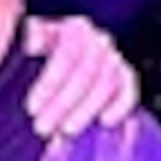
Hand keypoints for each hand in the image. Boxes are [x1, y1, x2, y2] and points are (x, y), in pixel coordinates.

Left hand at [19, 16, 142, 136]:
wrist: (64, 61)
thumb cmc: (44, 53)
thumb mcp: (34, 42)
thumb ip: (33, 39)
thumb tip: (32, 44)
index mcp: (75, 29)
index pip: (66, 54)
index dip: (50, 83)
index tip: (32, 107)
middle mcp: (99, 41)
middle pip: (85, 72)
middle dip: (63, 103)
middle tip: (42, 128)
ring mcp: (114, 59)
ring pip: (106, 83)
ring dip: (86, 110)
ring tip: (65, 131)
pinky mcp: (125, 77)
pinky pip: (128, 90)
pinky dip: (119, 106)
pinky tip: (104, 122)